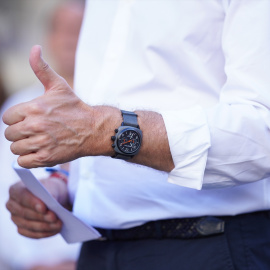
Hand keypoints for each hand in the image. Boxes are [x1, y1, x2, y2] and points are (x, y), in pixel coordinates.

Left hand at [2, 45, 95, 167]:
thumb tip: (35, 48)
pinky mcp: (46, 157)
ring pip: (15, 148)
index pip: (7, 118)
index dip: (17, 119)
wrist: (93, 128)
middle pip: (9, 134)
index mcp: (33, 108)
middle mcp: (35, 125)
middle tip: (35, 131)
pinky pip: (23, 161)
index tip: (30, 120)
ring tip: (39, 141)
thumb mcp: (58, 86)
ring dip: (25, 146)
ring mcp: (40, 142)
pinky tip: (41, 150)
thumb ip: (41, 68)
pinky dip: (29, 158)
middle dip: (20, 133)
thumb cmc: (75, 108)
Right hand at [5, 178, 67, 238]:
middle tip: (54, 217)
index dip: (32, 203)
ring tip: (58, 224)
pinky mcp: (22, 229)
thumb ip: (50, 193)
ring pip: (28, 225)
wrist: (53, 197)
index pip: (21, 196)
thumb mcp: (53, 187)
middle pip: (24, 213)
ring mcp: (15, 218)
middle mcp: (12, 205)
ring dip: (45, 226)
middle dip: (41, 216)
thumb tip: (52, 202)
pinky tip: (55, 230)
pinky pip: (32, 234)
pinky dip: (45, 232)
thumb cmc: (50, 189)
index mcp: (16, 190)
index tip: (44, 208)